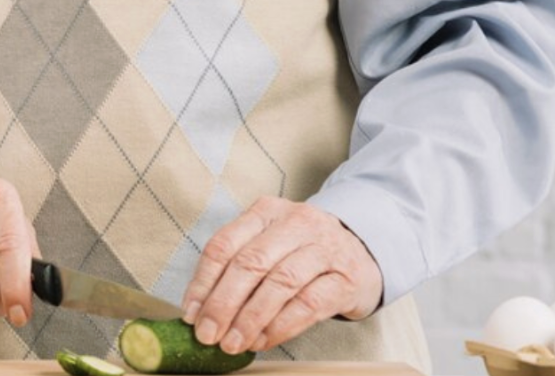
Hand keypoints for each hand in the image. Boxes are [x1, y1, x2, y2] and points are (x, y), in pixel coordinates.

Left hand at [179, 197, 382, 354]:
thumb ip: (237, 267)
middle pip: (250, 263)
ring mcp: (324, 249)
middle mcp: (296, 223)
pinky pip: (308, 305)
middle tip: (208, 334)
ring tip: (233, 342)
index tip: (191, 314)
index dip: (203, 282)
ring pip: (279, 284)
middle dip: (223, 304)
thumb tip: (200, 309)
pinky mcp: (346, 278)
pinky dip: (281, 326)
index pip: (224, 244)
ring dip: (250, 319)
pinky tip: (263, 340)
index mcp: (266, 212)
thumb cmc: (303, 251)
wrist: (363, 250)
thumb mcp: (269, 244)